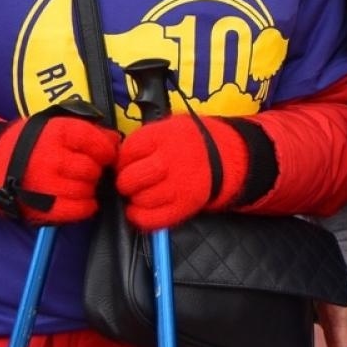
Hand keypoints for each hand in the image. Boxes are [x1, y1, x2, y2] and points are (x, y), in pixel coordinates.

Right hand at [0, 110, 118, 224]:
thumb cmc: (30, 144)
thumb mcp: (54, 126)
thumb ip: (86, 130)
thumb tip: (116, 141)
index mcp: (56, 133)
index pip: (96, 141)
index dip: (106, 150)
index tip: (106, 155)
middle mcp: (51, 158)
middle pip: (92, 168)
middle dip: (96, 170)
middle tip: (90, 171)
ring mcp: (45, 184)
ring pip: (87, 189)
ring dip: (90, 188)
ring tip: (81, 184)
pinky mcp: (41, 207)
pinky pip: (76, 210)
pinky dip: (86, 207)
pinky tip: (84, 201)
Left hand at [116, 113, 253, 229]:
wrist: (227, 157)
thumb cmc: (192, 142)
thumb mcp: (172, 127)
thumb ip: (146, 139)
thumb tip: (119, 158)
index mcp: (164, 136)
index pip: (127, 152)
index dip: (123, 160)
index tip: (128, 163)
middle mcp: (170, 161)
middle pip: (129, 179)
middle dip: (125, 182)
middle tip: (131, 181)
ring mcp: (178, 186)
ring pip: (140, 200)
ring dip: (135, 199)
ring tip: (142, 193)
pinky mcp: (184, 206)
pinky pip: (152, 219)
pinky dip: (140, 217)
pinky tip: (141, 209)